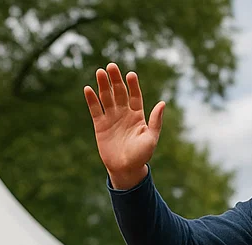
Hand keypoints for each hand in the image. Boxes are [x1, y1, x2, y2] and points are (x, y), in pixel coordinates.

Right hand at [84, 64, 164, 188]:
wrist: (126, 170)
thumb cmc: (141, 156)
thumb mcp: (151, 138)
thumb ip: (155, 121)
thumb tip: (162, 103)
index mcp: (137, 116)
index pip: (134, 95)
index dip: (132, 85)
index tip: (131, 75)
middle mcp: (124, 114)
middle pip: (119, 92)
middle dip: (115, 79)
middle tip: (112, 66)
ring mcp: (111, 118)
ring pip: (106, 97)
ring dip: (103, 85)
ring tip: (100, 72)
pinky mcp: (100, 125)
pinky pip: (95, 109)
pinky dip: (91, 100)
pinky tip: (88, 89)